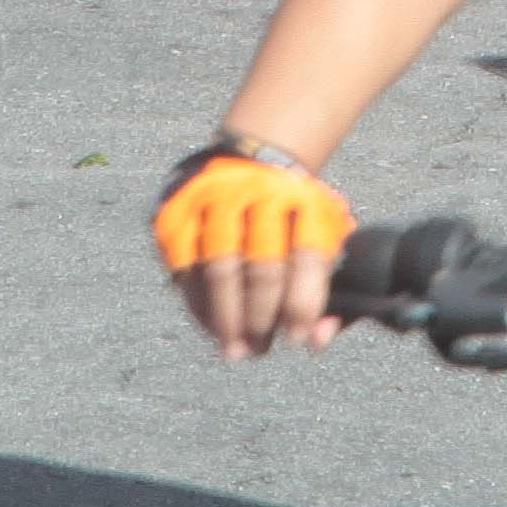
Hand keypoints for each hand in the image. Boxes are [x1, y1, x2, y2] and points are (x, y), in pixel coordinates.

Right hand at [156, 148, 354, 359]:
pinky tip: (209, 324)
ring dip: (225, 319)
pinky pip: (183, 266)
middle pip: (261, 269)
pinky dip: (196, 302)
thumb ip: (329, 291)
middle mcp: (258, 190)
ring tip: (234, 349)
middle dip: (261, 319)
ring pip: (218, 271)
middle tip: (259, 349)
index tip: (296, 338)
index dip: (302, 305)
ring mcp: (212, 196)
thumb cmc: (293, 214)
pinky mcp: (177, 206)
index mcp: (304, 195)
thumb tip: (317, 341)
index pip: (307, 257)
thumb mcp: (324, 238)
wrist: (250, 157)